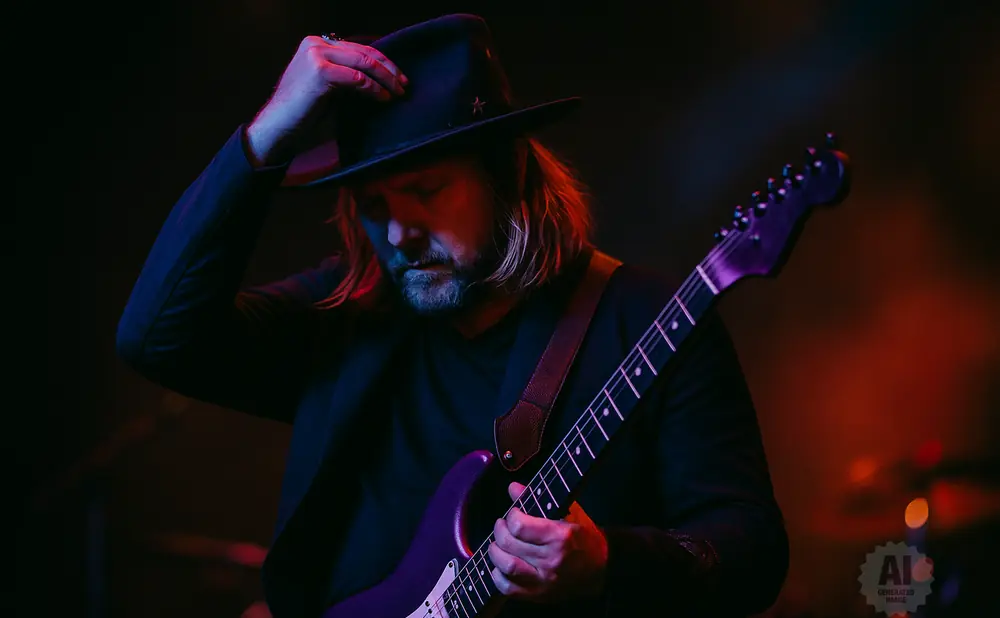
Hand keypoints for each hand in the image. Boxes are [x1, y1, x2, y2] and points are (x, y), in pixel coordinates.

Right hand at [246, 35, 407, 165]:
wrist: (278, 129)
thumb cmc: (304, 114)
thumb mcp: (329, 88)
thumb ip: (348, 76)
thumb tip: (380, 78)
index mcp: (317, 44)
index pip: (358, 48)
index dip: (383, 62)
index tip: (399, 78)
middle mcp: (316, 44)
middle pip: (364, 52)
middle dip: (389, 70)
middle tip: (404, 85)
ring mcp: (316, 54)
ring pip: (364, 63)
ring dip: (385, 80)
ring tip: (398, 94)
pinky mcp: (320, 70)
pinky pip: (357, 78)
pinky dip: (374, 89)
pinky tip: (384, 98)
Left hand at [488, 482, 608, 602]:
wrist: (603, 567)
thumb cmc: (585, 536)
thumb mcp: (568, 512)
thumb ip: (538, 498)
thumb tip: (513, 488)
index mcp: (560, 537)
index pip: (520, 526)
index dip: (511, 516)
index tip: (513, 513)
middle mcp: (552, 560)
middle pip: (510, 544)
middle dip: (500, 530)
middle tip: (502, 525)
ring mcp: (545, 580)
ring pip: (507, 566)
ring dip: (495, 552)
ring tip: (497, 544)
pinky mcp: (539, 594)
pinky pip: (509, 588)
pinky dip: (498, 576)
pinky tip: (499, 566)